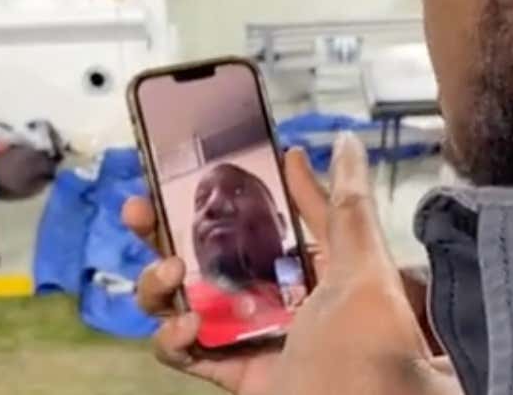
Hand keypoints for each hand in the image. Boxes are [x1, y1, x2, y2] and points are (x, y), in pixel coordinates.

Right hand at [123, 143, 445, 394]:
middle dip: (167, 227)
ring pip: (184, 297)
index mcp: (312, 264)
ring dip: (160, 281)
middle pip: (210, 251)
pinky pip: (184, 351)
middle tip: (141, 209)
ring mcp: (249, 334)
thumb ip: (349, 206)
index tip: (204, 159)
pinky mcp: (231, 373)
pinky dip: (172, 338)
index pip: (267, 214)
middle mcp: (276, 296)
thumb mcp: (365, 270)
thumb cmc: (371, 356)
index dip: (236, 185)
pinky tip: (187, 326)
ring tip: (169, 270)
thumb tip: (345, 141)